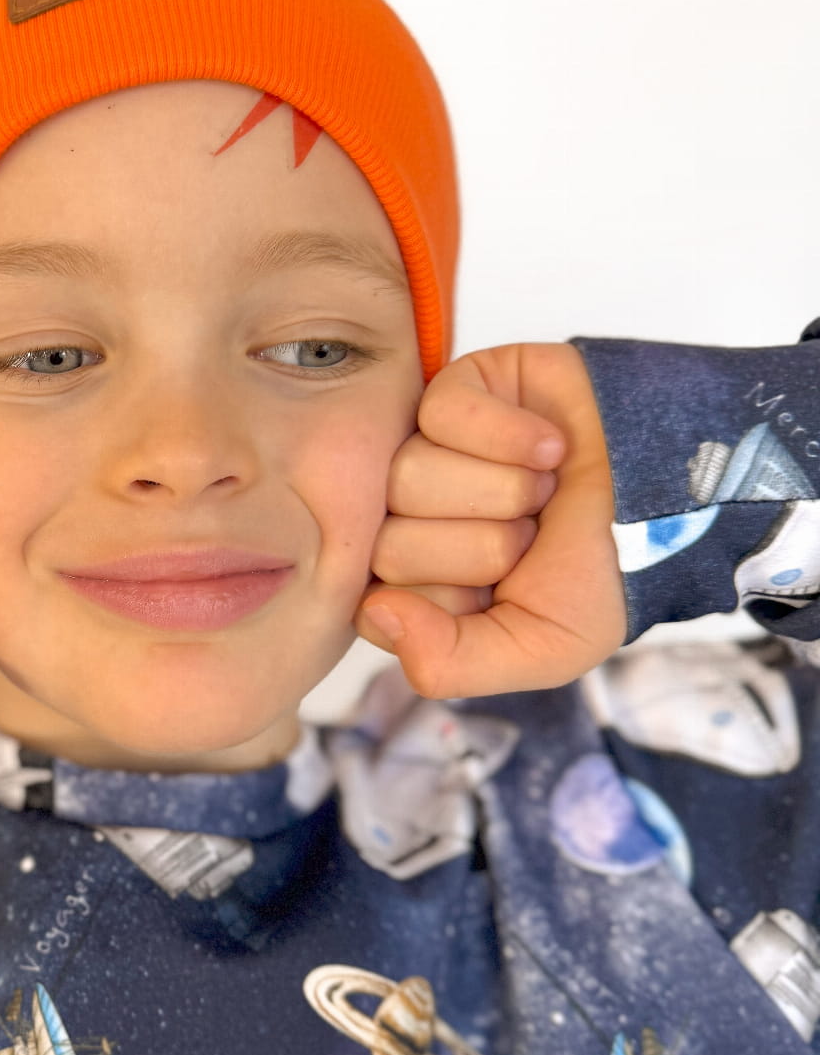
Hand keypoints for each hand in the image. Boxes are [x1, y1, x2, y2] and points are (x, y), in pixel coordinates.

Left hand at [354, 343, 626, 697]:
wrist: (678, 496)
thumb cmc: (609, 574)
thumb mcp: (542, 649)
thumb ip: (449, 662)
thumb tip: (376, 614)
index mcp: (418, 587)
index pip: (378, 604)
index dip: (455, 602)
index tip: (510, 590)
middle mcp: (410, 520)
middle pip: (391, 543)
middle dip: (486, 547)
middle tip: (536, 534)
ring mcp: (426, 452)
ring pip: (410, 476)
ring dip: (504, 489)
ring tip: (545, 490)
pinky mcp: (457, 392)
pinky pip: (442, 412)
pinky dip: (510, 433)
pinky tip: (550, 447)